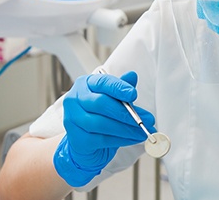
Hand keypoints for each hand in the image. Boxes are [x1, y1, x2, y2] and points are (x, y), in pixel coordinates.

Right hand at [54, 71, 154, 186]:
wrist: (84, 142)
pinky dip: (121, 139)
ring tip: (142, 131)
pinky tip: (133, 139)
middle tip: (145, 119)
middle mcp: (75, 99)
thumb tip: (132, 76)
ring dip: (126, 129)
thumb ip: (121, 89)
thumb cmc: (99, 115)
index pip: (102, 82)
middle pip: (101, 103)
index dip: (118, 88)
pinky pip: (102, 139)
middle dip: (125, 113)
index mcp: (85, 84)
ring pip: (102, 123)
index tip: (133, 94)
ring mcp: (73, 120)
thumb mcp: (112, 99)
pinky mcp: (77, 139)